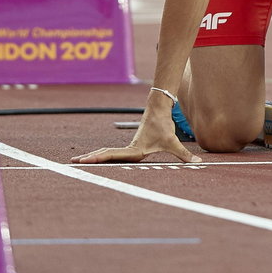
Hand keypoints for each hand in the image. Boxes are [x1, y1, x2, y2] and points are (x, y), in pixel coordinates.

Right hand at [71, 112, 201, 163]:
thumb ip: (184, 155)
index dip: (100, 158)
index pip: (114, 155)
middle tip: (73, 163)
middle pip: (105, 154)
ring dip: (93, 156)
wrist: (158, 108)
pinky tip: (94, 158)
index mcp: (134, 150)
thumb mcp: (173, 142)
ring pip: (106, 152)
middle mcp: (128, 148)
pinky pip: (111, 151)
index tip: (87, 160)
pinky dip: (101, 154)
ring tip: (77, 161)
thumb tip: (198, 164)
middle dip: (90, 159)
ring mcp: (127, 146)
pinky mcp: (130, 146)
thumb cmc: (164, 126)